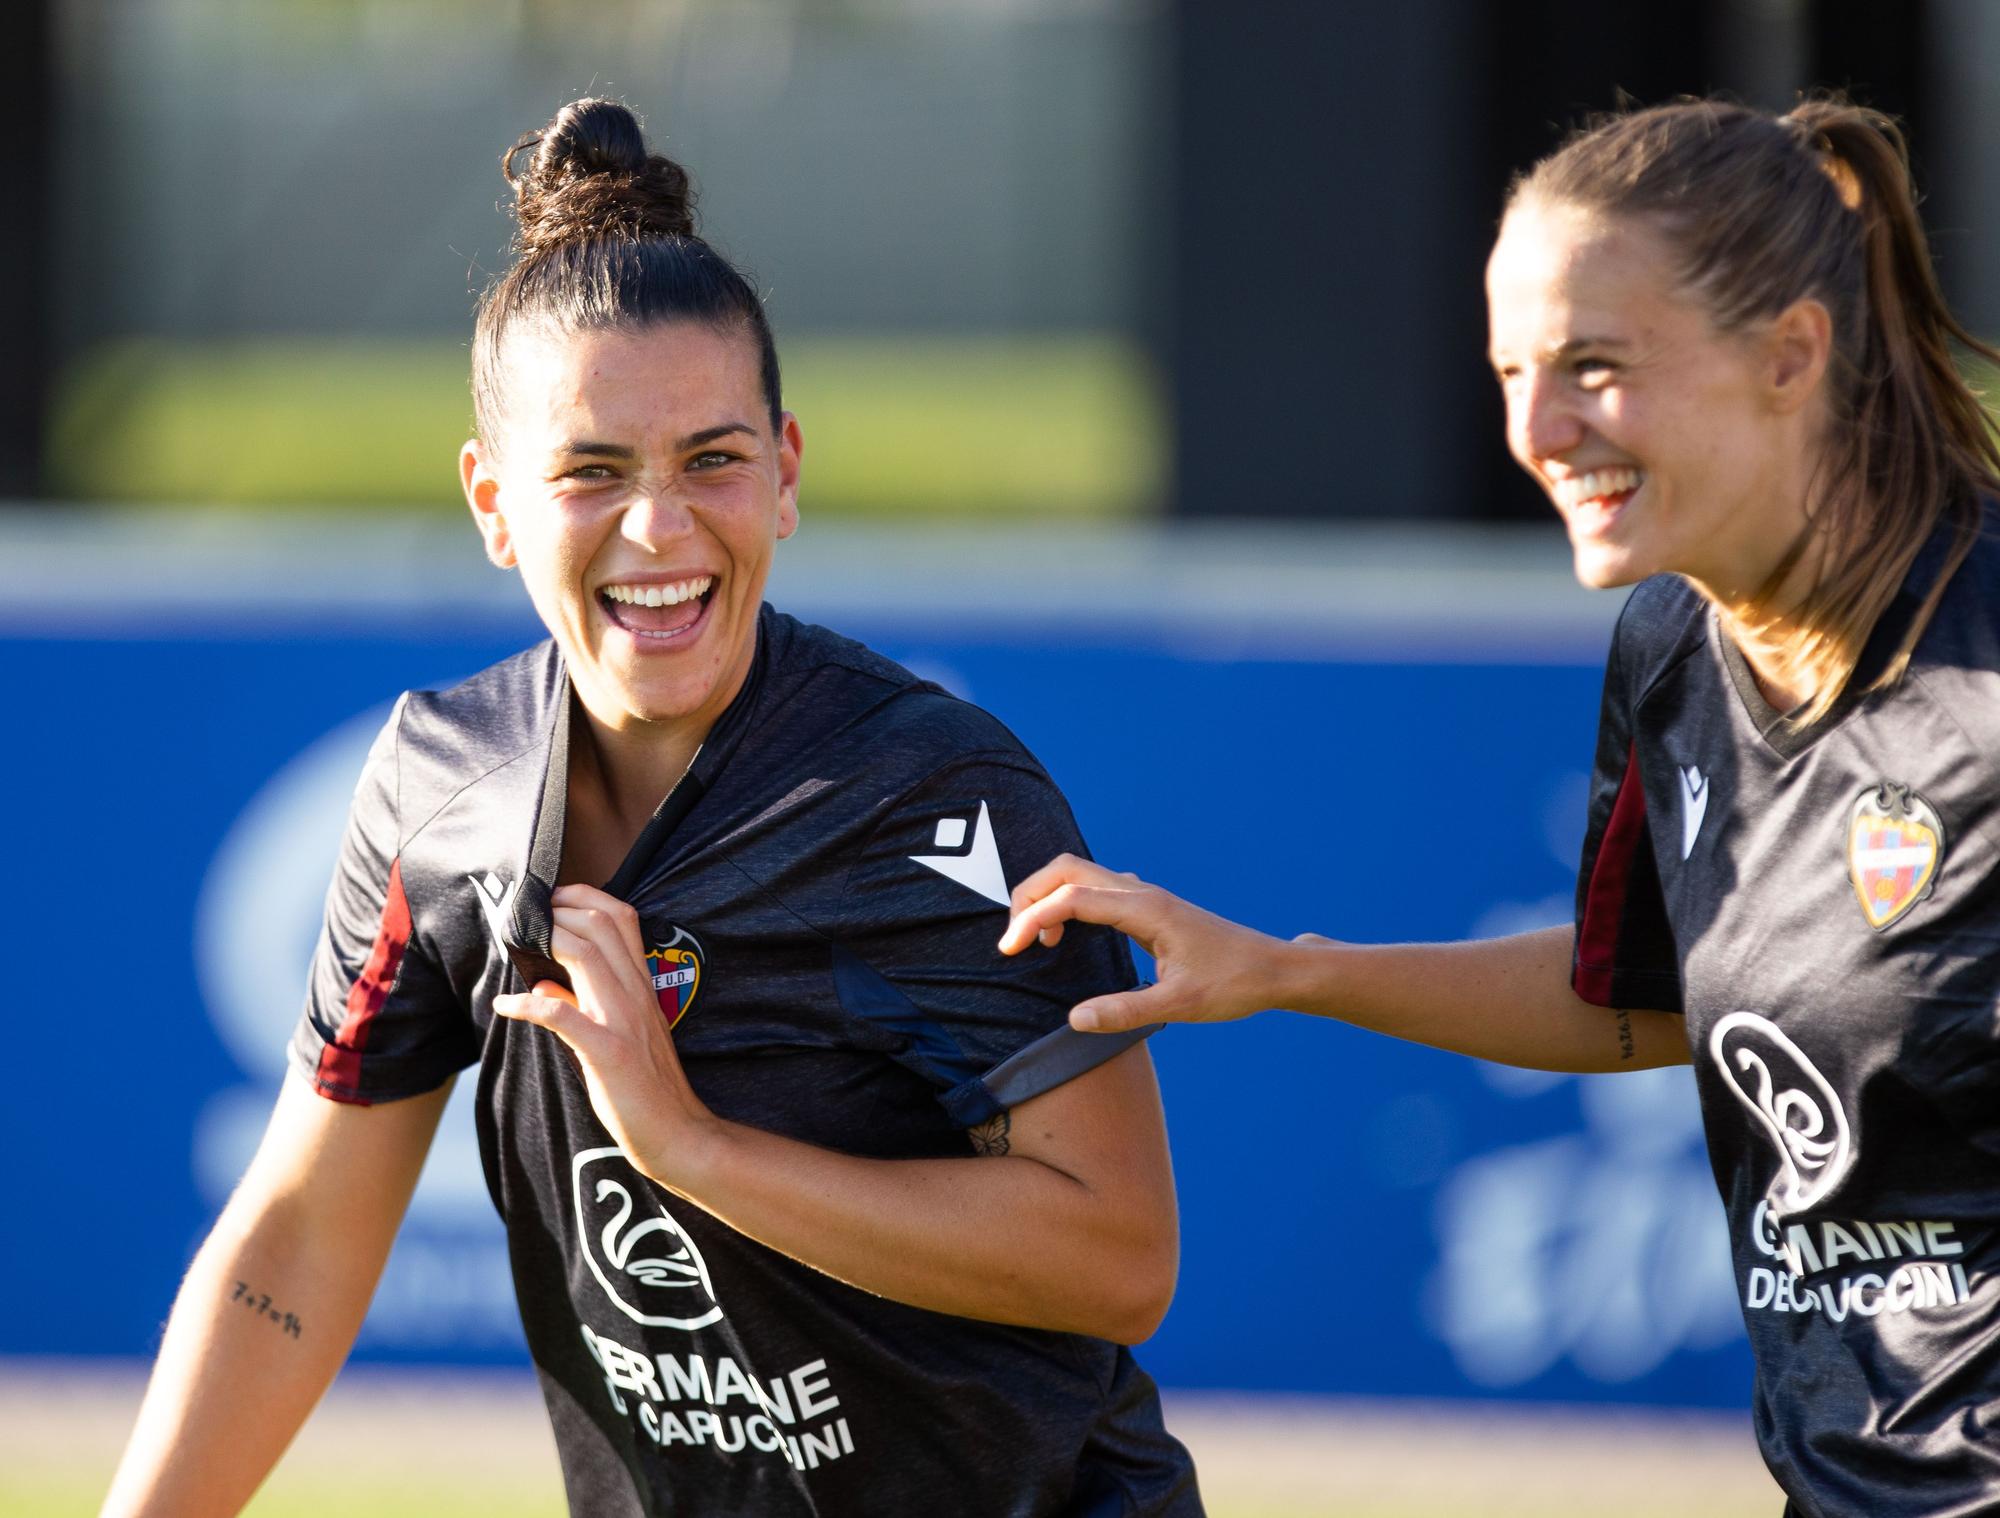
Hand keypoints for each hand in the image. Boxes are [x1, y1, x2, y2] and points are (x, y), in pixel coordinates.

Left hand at [492, 883, 717, 1184]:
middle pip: (599, 923)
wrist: (678, 1132)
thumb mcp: (622, 1033)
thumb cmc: (648, 1086)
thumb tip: (543, 983)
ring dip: (546, 940)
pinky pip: (561, 1015)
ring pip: (585, 955)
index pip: (621, 918)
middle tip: (527, 913)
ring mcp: (623, 1020)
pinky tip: (505, 1005)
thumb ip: (582, 1003)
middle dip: (557, 909)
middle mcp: (635, 993)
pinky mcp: (608, 1052)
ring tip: (517, 940)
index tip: (552, 899)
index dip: (583, 897)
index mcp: (641, 984)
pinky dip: (527, 1005)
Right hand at [998, 854, 1302, 1033]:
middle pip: (1067, 870)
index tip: (1009, 951)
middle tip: (1013, 939)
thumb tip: (1074, 1020)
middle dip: (1030, 895)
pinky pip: (1095, 888)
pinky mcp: (1148, 906)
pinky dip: (1067, 902)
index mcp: (1144, 909)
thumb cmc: (1233, 984)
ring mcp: (1145, 896)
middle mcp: (1141, 893)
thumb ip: (1126, 1012)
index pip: (1071, 898)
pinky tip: (1066, 934)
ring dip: (1048, 897)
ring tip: (1035, 941)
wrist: (1273, 968)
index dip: (1032, 919)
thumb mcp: (1180, 1005)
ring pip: (1080, 875)